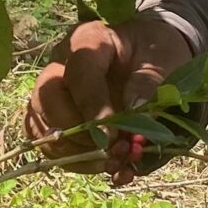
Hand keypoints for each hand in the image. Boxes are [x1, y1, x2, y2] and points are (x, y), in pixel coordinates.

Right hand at [23, 14, 193, 172]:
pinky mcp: (56, 119)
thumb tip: (134, 109)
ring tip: (115, 161)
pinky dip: (78, 163)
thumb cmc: (156, 51)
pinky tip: (110, 167)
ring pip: (43, 126)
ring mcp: (53, 93)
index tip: (111, 134)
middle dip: (78, 131)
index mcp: (88, 40)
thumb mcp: (164, 58)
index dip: (92, 104)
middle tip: (112, 147)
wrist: (151, 57)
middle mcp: (61, 64)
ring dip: (77, 153)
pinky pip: (51, 147)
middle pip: (47, 98)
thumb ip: (150, 80)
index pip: (78, 71)